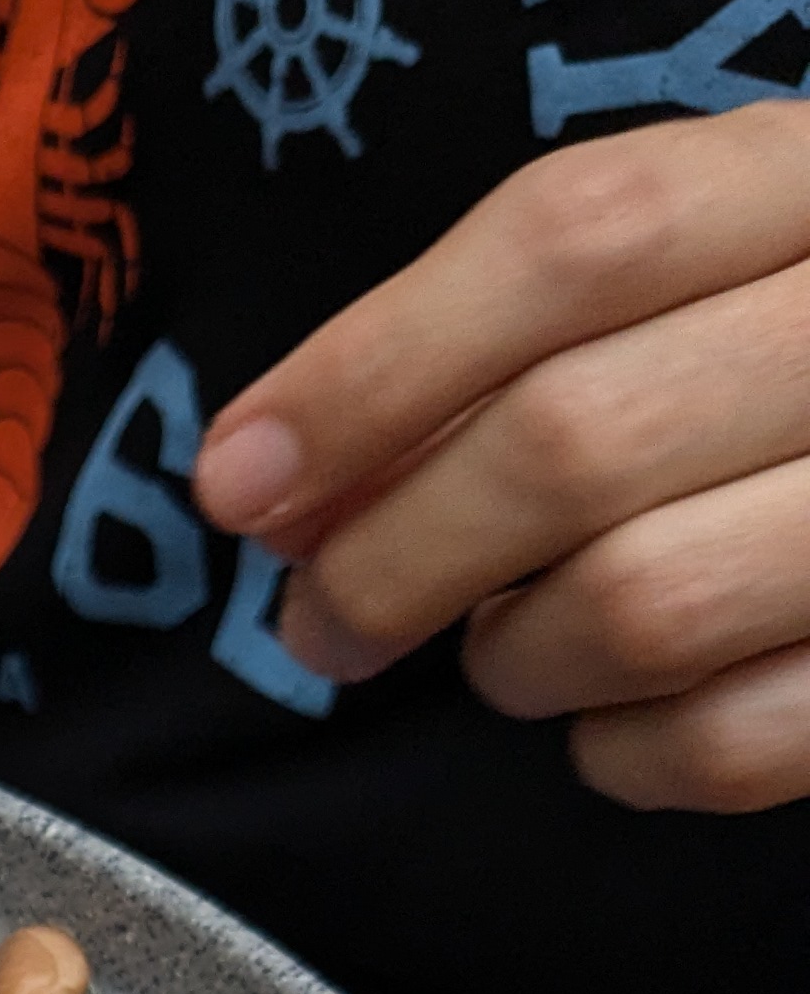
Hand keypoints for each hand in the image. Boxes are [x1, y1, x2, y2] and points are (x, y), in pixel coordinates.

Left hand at [194, 102, 809, 814]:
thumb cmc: (779, 350)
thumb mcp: (692, 269)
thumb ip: (513, 332)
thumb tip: (271, 478)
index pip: (575, 237)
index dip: (371, 369)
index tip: (236, 483)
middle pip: (574, 440)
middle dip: (394, 558)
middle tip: (321, 619)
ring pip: (640, 607)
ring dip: (515, 658)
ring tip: (504, 649)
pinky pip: (725, 745)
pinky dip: (623, 756)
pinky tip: (610, 723)